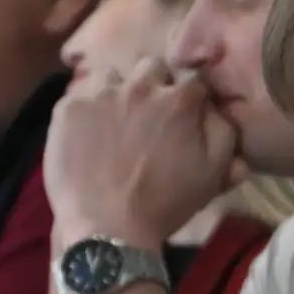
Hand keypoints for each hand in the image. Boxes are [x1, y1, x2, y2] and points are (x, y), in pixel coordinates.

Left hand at [43, 61, 240, 248]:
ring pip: (113, 76)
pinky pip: (79, 92)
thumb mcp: (213, 174)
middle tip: (149, 113)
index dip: (191, 94)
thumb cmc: (165, 203)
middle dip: (155, 84)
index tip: (187, 111)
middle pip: (152, 67)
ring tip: (114, 119)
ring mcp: (100, 94)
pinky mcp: (68, 107)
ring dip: (118, 91)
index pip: (193, 78)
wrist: (107, 226)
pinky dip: (87, 106)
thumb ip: (225, 134)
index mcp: (179, 100)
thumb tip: (219, 111)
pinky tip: (88, 129)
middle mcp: (140, 86)